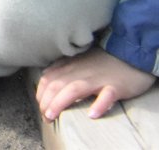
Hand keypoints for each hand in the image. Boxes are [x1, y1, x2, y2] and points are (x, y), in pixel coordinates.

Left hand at [36, 47, 155, 120]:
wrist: (131, 54)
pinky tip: (92, 115)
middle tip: (44, 117)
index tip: (40, 107)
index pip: (48, 79)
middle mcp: (80, 71)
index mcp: (71, 66)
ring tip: (52, 115)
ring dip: (60, 102)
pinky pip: (107, 95)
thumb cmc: (102, 60)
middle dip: (45, 101)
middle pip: (57, 85)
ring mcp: (98, 78)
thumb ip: (62, 67)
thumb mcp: (78, 60)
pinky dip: (99, 105)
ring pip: (74, 89)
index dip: (40, 94)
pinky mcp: (116, 86)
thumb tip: (45, 77)